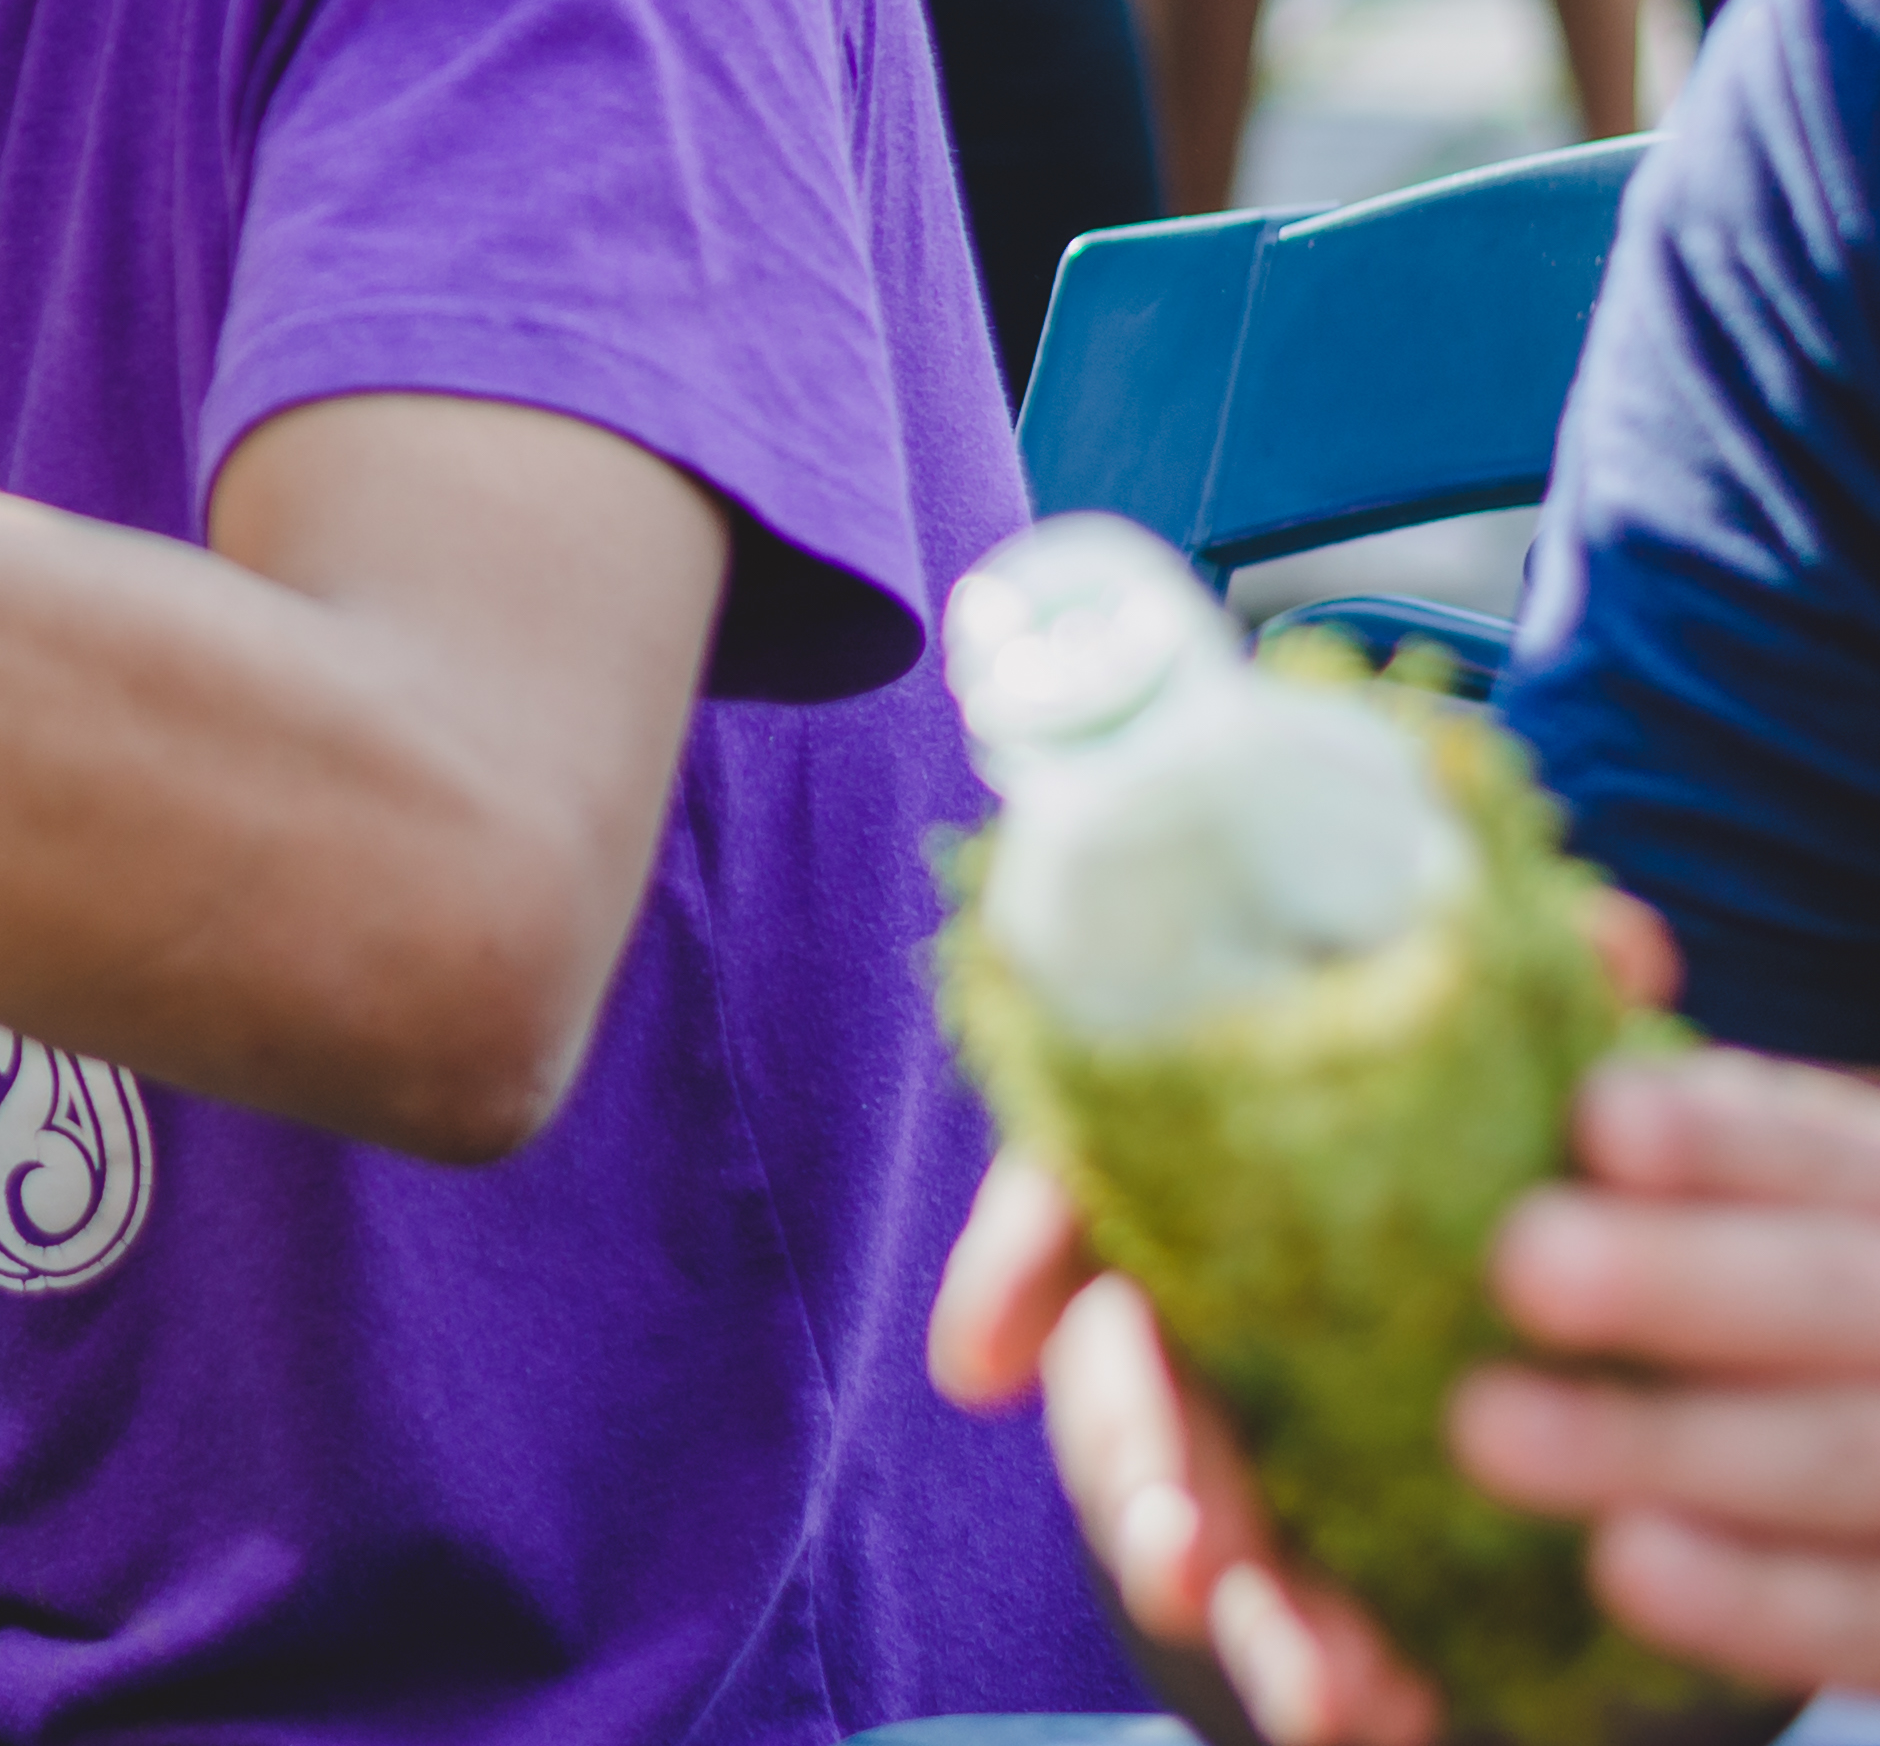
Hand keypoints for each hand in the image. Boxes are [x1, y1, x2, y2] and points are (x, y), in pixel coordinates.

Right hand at [930, 887, 1784, 1739]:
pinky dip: (1336, 1674)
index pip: (1062, 1214)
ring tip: (1330, 1694)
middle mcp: (1172, 1323)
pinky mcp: (1309, 1536)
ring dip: (1256, 1622)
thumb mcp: (1451, 1043)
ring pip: (1203, 1536)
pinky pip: (1303, 1615)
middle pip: (1128, 1408)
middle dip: (1150, 1492)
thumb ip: (1521, 991)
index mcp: (1165, 1188)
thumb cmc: (1412, 1107)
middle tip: (1194, 1562)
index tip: (985, 1367)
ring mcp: (1230, 1442)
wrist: (1452, 1217)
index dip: (1015, 1277)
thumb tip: (1624, 941)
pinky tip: (1388, 1711)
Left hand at [1454, 1047, 1879, 1692]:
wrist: (1876, 1406)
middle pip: (1838, 1297)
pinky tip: (1623, 1564)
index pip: (1829, 1155)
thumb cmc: (1784, 1269)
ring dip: (1674, 1450)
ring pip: (1842, 1458)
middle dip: (1687, 1284)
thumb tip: (1591, 945)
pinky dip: (1752, 1602)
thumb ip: (1693, 1104)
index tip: (1599, 1119)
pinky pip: (1862, 1615)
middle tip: (1525, 1266)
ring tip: (1491, 1430)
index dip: (1727, 1142)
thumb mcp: (1774, 1178)